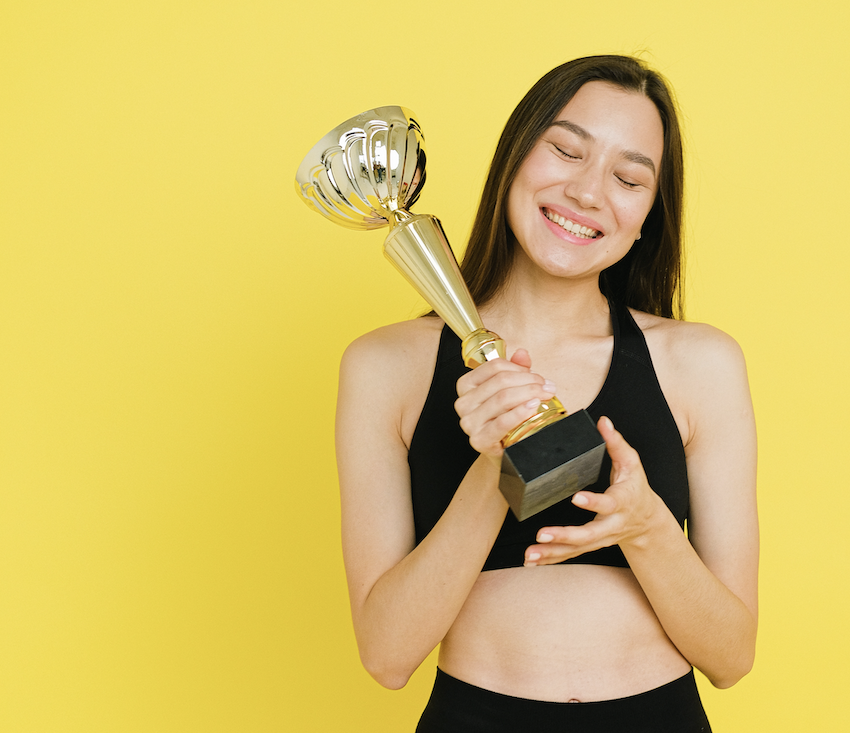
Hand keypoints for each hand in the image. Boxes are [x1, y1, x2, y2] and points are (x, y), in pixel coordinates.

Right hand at [454, 349, 556, 466]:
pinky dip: (519, 413)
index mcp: (466, 385)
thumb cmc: (503, 417)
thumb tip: (522, 353)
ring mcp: (469, 422)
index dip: (519, 369)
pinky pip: (502, 422)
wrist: (503, 449)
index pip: (494, 367)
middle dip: (529, 381)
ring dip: (528, 394)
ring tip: (545, 396)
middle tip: (547, 387)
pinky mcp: (479, 440)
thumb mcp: (508, 390)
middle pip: (500, 381)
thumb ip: (514, 370)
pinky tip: (533, 408)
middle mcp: (464, 402)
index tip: (537, 376)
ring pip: (502, 398)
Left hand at [524, 416, 663, 565]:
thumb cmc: (635, 486)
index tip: (576, 497)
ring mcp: (600, 539)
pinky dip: (550, 558)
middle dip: (564, 536)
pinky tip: (531, 561)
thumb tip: (603, 421)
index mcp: (622, 502)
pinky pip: (570, 554)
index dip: (593, 502)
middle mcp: (611, 525)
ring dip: (552, 552)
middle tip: (542, 533)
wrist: (647, 520)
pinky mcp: (590, 545)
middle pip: (588, 535)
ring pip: (576, 549)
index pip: (608, 503)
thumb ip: (616, 443)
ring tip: (530, 554)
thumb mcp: (631, 462)